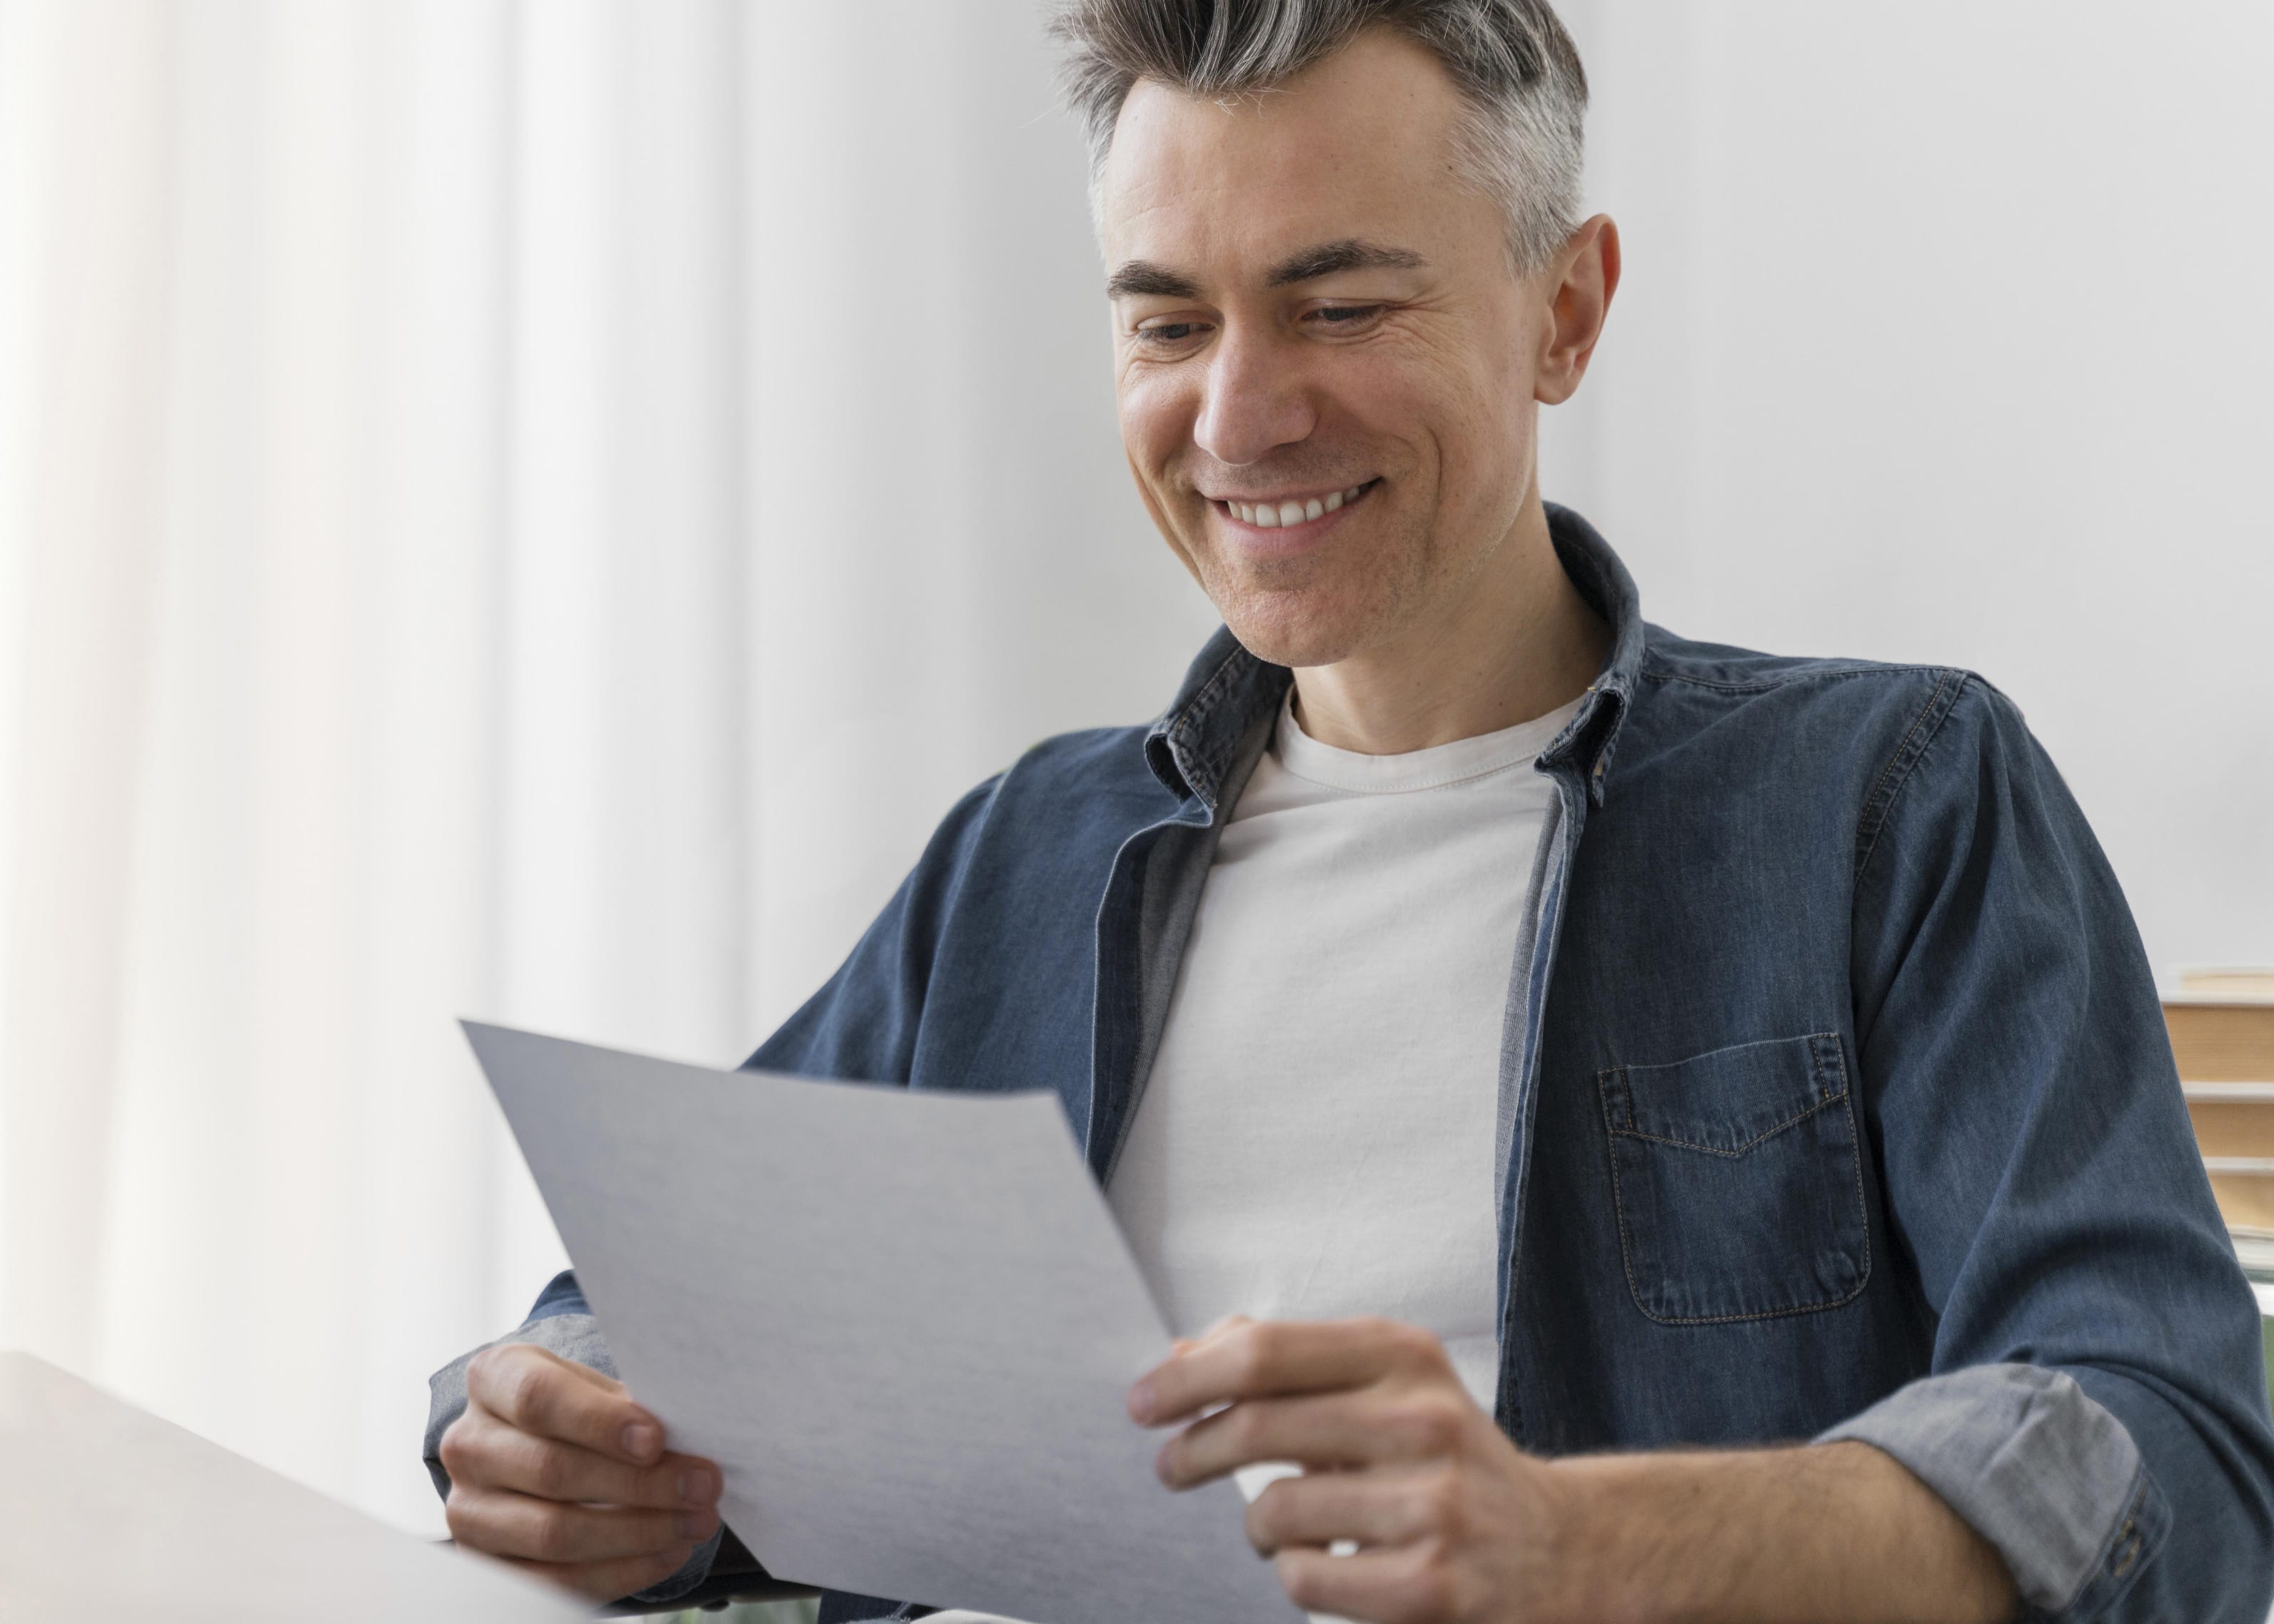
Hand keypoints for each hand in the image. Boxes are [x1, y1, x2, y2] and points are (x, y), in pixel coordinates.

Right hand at [439, 1342, 722, 1600]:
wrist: (533, 1445)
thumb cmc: (579, 1408)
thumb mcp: (596, 1386)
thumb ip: (629, 1405)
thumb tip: (687, 1441)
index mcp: (494, 1378)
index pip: (538, 1398)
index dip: (599, 1422)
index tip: (656, 1439)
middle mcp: (468, 1444)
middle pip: (552, 1470)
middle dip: (639, 1484)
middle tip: (703, 1487)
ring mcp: (468, 1511)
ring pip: (553, 1533)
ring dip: (638, 1532)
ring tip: (696, 1522)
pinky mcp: (485, 1566)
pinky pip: (555, 1582)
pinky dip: (620, 1571)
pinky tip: (668, 1553)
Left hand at [1129, 1316, 1575, 1623]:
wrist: (1562, 1549)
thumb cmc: (1452, 1461)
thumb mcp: (1394, 1382)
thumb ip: (1298, 1361)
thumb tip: (1188, 1351)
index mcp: (1404, 1356)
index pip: (1263, 1351)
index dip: (1187, 1377)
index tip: (1146, 1401)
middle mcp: (1421, 1420)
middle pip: (1254, 1426)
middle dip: (1192, 1451)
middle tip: (1172, 1465)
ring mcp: (1429, 1506)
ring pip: (1274, 1510)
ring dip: (1255, 1525)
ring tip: (1275, 1525)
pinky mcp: (1429, 1587)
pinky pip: (1305, 1577)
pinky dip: (1295, 1573)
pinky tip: (1326, 1562)